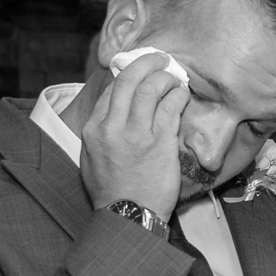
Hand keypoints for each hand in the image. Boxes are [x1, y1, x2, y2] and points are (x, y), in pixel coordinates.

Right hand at [80, 52, 189, 222]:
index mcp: (94, 128)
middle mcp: (112, 126)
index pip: (111, 89)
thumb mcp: (92, 158)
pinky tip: (183, 95)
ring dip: (165, 77)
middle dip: (147, 62)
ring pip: (151, 88)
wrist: (128, 217)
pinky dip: (178, 96)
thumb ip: (101, 133)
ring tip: (175, 77)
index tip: (141, 72)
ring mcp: (137, 134)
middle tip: (161, 59)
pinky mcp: (160, 144)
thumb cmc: (113, 193)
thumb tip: (112, 112)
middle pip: (128, 79)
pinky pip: (170, 109)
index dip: (128, 74)